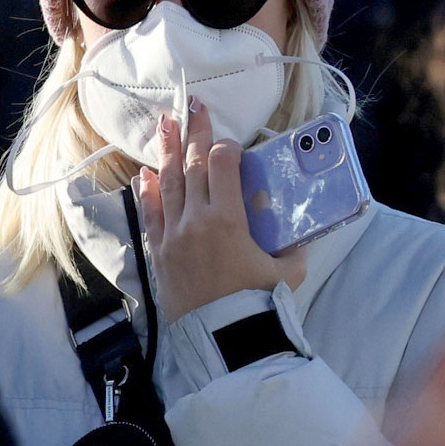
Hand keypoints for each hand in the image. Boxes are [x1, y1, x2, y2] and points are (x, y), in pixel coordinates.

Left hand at [139, 102, 295, 327]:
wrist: (222, 340)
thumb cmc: (256, 306)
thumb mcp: (286, 274)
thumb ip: (293, 250)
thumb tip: (299, 237)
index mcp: (228, 219)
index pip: (222, 166)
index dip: (224, 147)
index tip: (227, 140)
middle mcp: (196, 220)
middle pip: (191, 165)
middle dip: (192, 133)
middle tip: (191, 105)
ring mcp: (173, 235)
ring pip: (167, 183)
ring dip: (166, 151)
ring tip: (164, 123)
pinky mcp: (159, 253)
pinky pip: (151, 214)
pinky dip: (147, 191)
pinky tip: (145, 173)